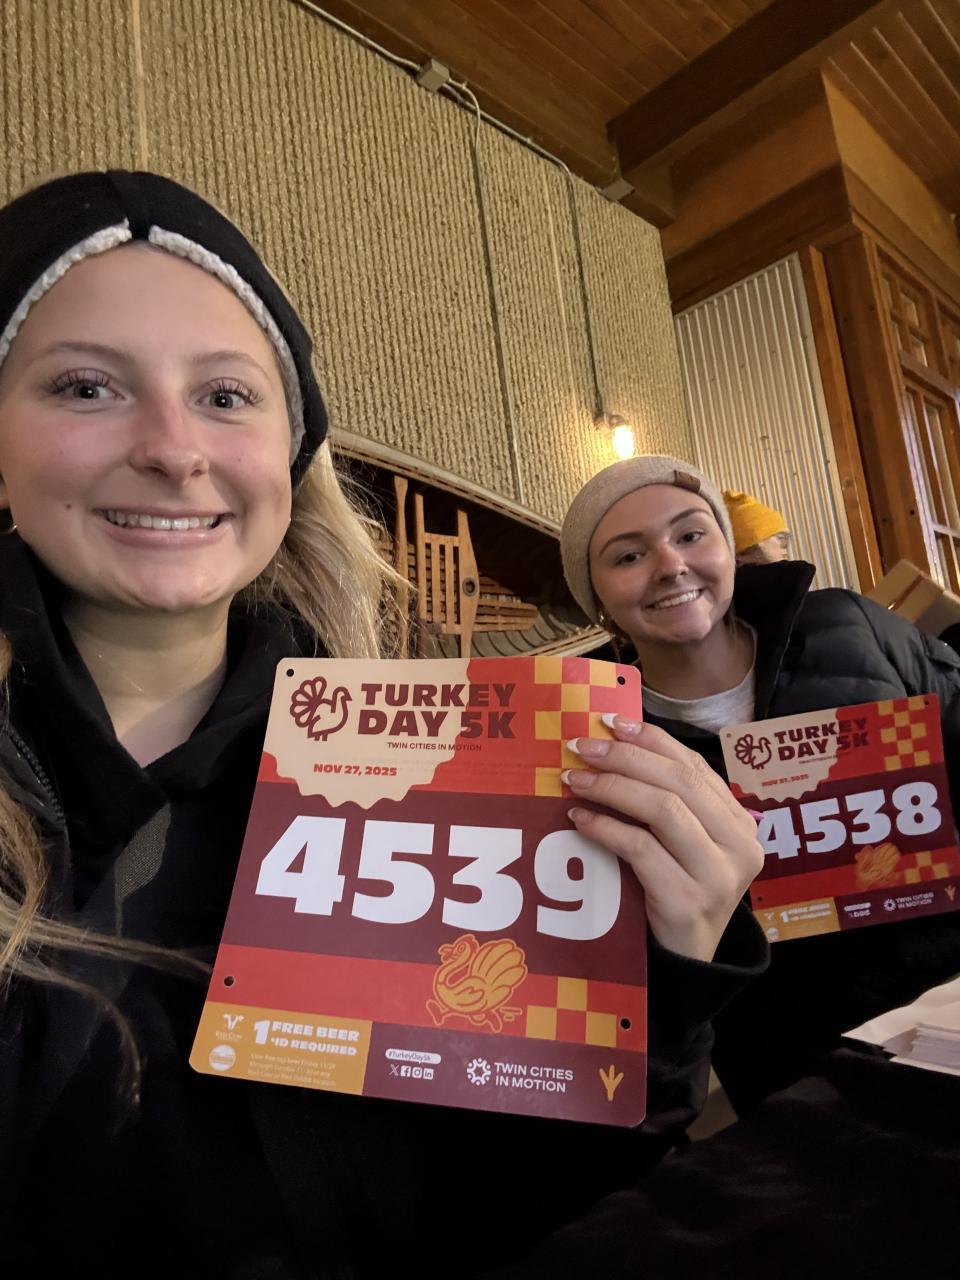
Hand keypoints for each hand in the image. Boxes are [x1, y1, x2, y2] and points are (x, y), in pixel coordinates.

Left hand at [562, 717, 763, 961]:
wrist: (687, 964)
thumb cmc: (675, 893)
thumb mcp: (681, 844)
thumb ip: (664, 801)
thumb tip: (612, 745)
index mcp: (739, 821)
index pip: (694, 766)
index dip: (651, 740)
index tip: (610, 722)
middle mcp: (740, 844)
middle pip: (678, 782)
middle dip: (625, 758)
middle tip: (582, 748)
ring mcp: (719, 875)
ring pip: (663, 810)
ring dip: (612, 788)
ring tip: (574, 780)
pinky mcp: (689, 901)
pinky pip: (641, 849)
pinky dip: (606, 828)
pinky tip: (579, 820)